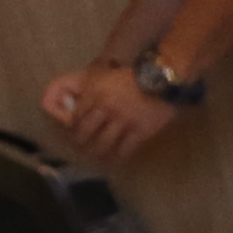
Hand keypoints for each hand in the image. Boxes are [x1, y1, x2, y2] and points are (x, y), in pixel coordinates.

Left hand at [42, 64, 184, 166]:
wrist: (162, 79)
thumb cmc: (132, 75)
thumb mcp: (105, 74)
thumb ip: (90, 87)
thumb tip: (76, 101)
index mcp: (94, 92)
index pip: (76, 116)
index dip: (70, 128)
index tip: (70, 134)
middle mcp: (105, 107)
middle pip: (85, 132)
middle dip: (79, 143)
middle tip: (79, 149)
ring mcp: (123, 120)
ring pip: (103, 143)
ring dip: (97, 153)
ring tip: (97, 157)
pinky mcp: (139, 131)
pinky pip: (124, 149)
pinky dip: (118, 157)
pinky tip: (116, 159)